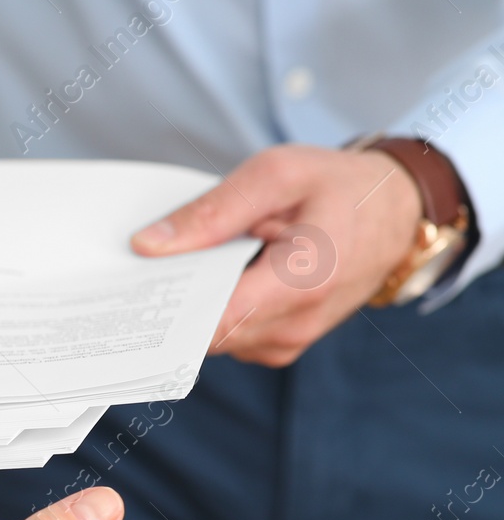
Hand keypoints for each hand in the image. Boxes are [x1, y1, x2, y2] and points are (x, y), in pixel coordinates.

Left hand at [131, 144, 421, 366]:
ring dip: (188, 308)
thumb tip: (148, 245)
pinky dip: (209, 311)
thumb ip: (212, 212)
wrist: (394, 212)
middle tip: (133, 273)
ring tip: (173, 269)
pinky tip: (203, 280)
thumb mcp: (277, 174)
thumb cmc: (339, 187)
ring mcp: (287, 342)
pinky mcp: (278, 345)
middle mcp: (294, 325)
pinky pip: (227, 337)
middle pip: (203, 334)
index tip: (124, 294)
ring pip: (211, 340)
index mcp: (301, 282)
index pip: (212, 320)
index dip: (163, 311)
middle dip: (168, 306)